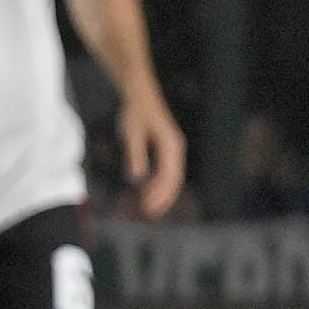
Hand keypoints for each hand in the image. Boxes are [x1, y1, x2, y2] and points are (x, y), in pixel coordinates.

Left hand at [118, 89, 185, 218]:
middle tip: (148, 213)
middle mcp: (176, 148)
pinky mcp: (167, 150)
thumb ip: (135, 154)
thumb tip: (137, 177)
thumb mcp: (131, 132)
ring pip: (172, 177)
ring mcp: (173, 149)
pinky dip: (159, 184)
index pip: (169, 175)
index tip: (148, 207)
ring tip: (148, 207)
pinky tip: (147, 192)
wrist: (140, 95)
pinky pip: (167, 171)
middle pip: (174, 179)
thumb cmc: (135, 112)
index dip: (160, 193)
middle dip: (163, 198)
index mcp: (170, 145)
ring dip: (162, 193)